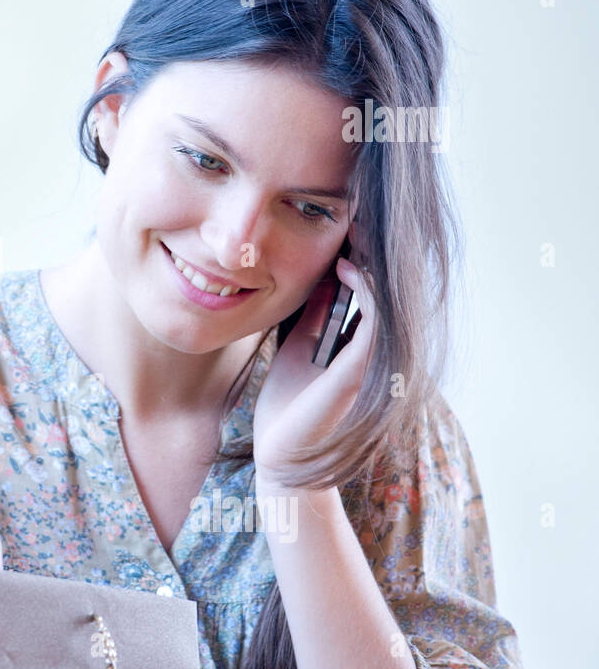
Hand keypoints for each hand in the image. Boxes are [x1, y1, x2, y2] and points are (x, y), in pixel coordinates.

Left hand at [252, 230, 376, 488]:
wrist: (278, 453)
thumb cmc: (287, 405)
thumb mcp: (296, 345)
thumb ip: (315, 314)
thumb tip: (325, 273)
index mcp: (363, 348)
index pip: (376, 294)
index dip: (365, 257)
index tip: (347, 224)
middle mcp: (377, 354)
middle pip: (390, 292)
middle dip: (375, 252)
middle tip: (356, 215)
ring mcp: (374, 363)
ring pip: (390, 301)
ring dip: (374, 263)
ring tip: (354, 234)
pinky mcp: (361, 371)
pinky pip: (376, 322)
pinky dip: (367, 290)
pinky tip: (347, 268)